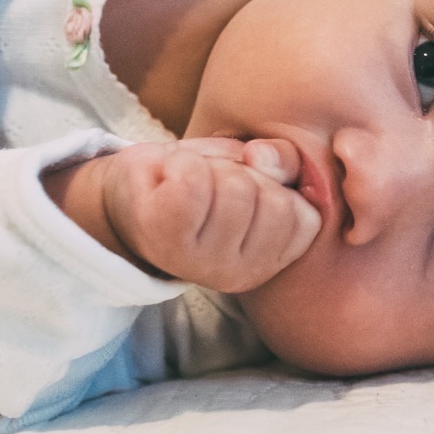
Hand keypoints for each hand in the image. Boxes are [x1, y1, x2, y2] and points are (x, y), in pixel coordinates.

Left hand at [48, 138, 321, 292]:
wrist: (131, 192)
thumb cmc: (202, 180)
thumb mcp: (256, 169)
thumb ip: (282, 161)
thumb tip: (260, 157)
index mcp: (268, 261)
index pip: (302, 216)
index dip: (276, 186)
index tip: (247, 187)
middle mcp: (237, 275)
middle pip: (269, 199)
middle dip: (243, 174)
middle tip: (212, 184)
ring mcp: (198, 262)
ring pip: (235, 187)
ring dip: (210, 167)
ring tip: (189, 182)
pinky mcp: (163, 237)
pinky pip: (194, 180)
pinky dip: (181, 163)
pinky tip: (168, 179)